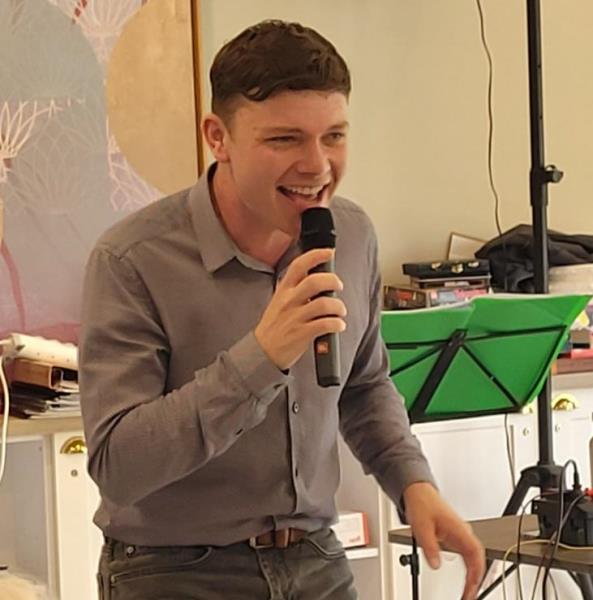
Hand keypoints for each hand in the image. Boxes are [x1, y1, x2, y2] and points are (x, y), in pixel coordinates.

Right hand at [254, 248, 346, 369]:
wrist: (262, 351)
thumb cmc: (274, 325)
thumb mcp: (279, 301)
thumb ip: (295, 289)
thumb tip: (318, 278)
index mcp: (283, 290)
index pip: (299, 265)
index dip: (316, 255)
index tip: (329, 253)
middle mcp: (289, 301)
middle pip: (315, 281)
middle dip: (333, 281)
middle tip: (338, 287)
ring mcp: (295, 317)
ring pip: (324, 304)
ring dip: (338, 306)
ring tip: (340, 311)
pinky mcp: (301, 334)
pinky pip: (325, 324)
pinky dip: (337, 324)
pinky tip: (338, 325)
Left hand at [403, 482, 484, 599]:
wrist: (419, 492)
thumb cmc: (422, 504)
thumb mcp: (422, 527)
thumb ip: (430, 547)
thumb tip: (436, 565)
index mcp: (459, 529)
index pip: (475, 553)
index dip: (477, 572)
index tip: (473, 586)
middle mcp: (463, 532)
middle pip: (478, 559)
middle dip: (476, 579)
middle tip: (469, 595)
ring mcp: (460, 534)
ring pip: (473, 558)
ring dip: (473, 575)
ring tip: (468, 592)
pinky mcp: (455, 536)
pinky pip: (467, 555)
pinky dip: (468, 568)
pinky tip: (466, 578)